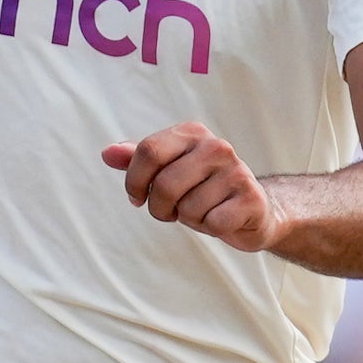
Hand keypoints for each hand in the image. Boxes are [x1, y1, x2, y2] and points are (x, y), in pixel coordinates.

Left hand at [104, 124, 278, 251]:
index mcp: (192, 133)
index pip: (148, 151)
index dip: (134, 181)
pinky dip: (212, 229)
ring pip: (188, 208)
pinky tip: (222, 219)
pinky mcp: (251, 199)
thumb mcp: (168, 171)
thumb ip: (138, 160)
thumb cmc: (203, 189)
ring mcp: (237, 172)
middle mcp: (216, 147)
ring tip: (204, 211)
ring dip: (190, 219)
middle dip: (160, 208)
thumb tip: (107, 153)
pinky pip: (213, 223)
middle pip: (164, 184)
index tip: (137, 197)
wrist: (255, 208)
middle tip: (171, 212)